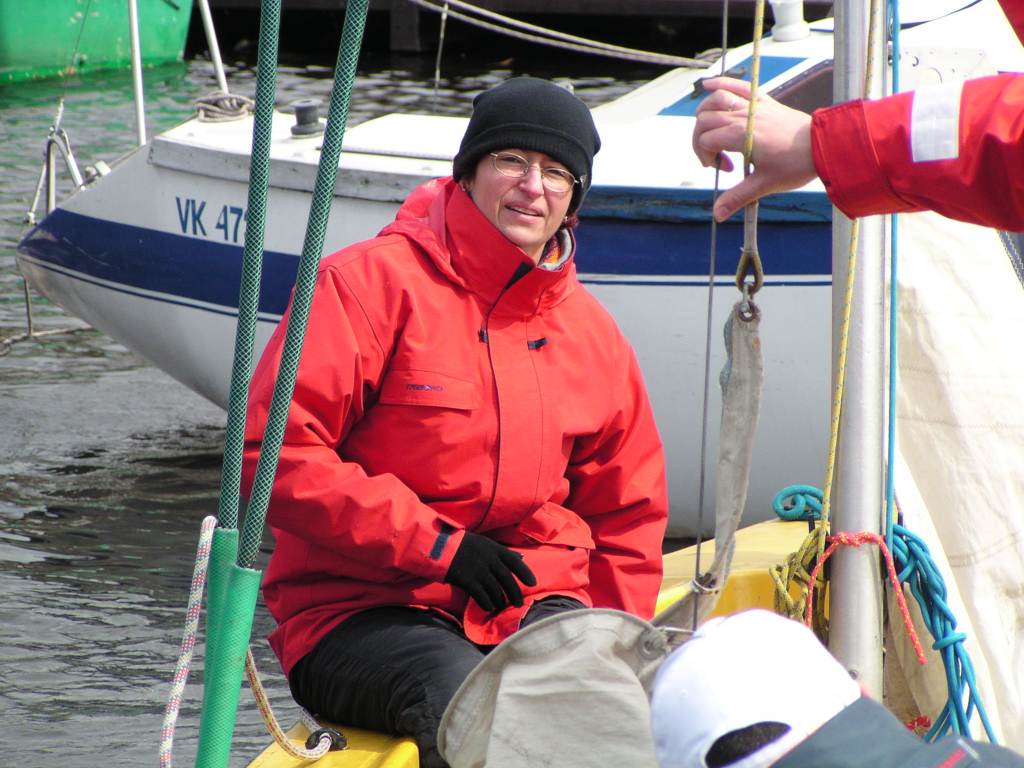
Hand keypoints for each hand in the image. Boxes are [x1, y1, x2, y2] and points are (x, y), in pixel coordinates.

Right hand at [443, 532, 536, 611]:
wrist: (437, 547)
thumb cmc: (460, 544)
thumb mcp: (483, 543)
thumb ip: (500, 552)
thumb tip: (521, 556)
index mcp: (493, 548)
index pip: (515, 561)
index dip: (525, 573)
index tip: (532, 583)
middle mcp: (489, 559)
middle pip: (507, 580)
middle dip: (514, 593)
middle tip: (517, 603)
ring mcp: (478, 570)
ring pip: (495, 590)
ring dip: (499, 600)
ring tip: (500, 606)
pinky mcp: (467, 581)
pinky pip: (482, 596)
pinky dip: (487, 603)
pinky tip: (488, 607)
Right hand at [692, 77, 817, 221]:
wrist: (824, 146)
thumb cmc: (795, 165)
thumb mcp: (763, 184)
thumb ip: (737, 197)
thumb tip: (717, 215)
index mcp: (740, 135)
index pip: (705, 141)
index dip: (707, 157)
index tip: (726, 169)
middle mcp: (743, 116)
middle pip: (704, 120)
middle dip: (701, 140)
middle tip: (717, 157)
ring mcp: (753, 106)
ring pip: (714, 100)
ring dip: (705, 115)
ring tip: (711, 132)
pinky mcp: (763, 101)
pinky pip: (738, 85)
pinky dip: (720, 83)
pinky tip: (707, 85)